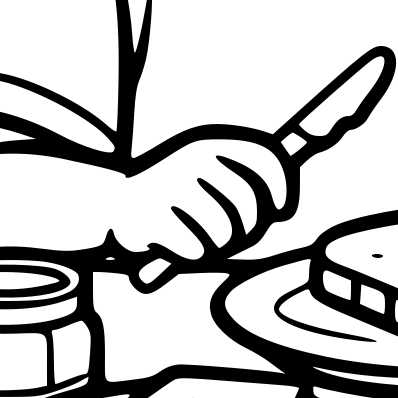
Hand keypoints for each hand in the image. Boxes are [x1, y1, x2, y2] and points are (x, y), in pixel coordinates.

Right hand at [112, 129, 293, 261]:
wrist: (112, 202)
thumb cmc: (174, 194)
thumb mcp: (205, 172)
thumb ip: (244, 182)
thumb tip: (284, 210)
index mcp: (208, 144)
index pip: (264, 159)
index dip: (283, 187)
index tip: (281, 211)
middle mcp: (191, 160)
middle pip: (247, 203)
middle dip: (250, 229)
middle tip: (240, 239)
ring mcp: (169, 187)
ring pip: (224, 230)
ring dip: (222, 246)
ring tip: (209, 244)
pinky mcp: (149, 217)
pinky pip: (195, 248)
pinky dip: (195, 254)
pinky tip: (184, 247)